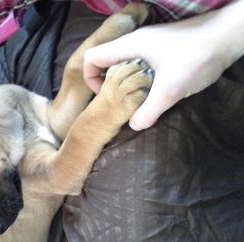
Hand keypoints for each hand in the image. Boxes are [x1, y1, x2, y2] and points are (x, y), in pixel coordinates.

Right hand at [84, 0, 243, 129]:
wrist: (229, 36)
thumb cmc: (196, 57)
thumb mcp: (170, 90)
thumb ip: (148, 111)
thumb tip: (133, 125)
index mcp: (129, 46)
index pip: (92, 58)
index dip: (91, 79)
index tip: (105, 95)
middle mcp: (135, 43)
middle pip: (106, 63)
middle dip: (110, 85)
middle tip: (124, 102)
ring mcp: (149, 44)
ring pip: (124, 64)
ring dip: (126, 84)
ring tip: (141, 99)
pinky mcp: (162, 49)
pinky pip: (139, 65)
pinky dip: (140, 79)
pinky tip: (157, 91)